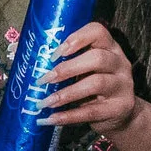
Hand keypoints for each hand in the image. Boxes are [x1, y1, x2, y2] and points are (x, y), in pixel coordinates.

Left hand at [47, 19, 140, 139]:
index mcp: (110, 47)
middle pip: (97, 58)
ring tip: (45, 102)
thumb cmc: (95, 87)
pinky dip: (68, 116)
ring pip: (96, 84)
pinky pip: (92, 112)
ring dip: (66, 94)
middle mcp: (119, 63)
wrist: (122, 115)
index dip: (76, 39)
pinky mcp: (120, 108)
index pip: (98, 31)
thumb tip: (27, 58)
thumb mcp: (87, 69)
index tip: (54, 53)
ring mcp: (122, 86)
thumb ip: (67, 62)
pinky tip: (51, 119)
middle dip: (67, 68)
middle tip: (43, 80)